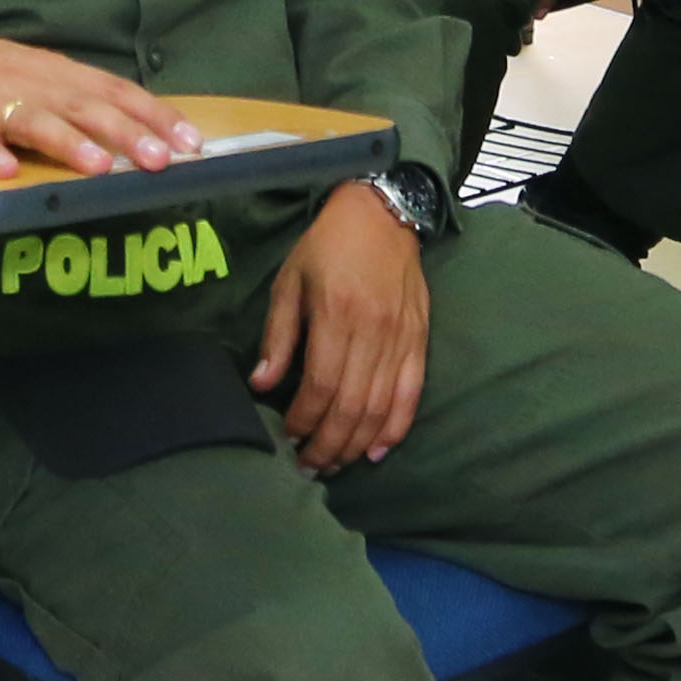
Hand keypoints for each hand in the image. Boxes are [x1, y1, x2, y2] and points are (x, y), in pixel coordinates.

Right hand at [0, 27, 196, 178]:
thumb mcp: (39, 80)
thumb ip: (81, 103)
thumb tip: (142, 132)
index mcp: (58, 76)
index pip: (116, 92)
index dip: (154, 115)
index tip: (191, 141)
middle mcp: (33, 87)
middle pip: (86, 108)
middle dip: (125, 132)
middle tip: (160, 159)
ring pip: (36, 122)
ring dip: (68, 143)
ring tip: (97, 167)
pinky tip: (4, 172)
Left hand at [254, 183, 430, 473]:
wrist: (384, 213)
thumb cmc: (327, 245)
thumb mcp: (290, 281)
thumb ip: (277, 336)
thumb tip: (260, 385)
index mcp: (337, 313)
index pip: (322, 384)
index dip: (304, 419)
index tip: (288, 438)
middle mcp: (373, 331)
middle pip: (353, 406)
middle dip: (328, 444)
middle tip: (308, 467)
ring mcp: (402, 338)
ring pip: (381, 407)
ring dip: (356, 444)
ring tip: (334, 465)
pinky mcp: (420, 339)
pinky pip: (411, 393)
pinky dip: (395, 427)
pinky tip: (376, 451)